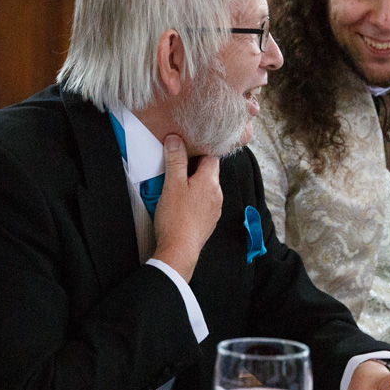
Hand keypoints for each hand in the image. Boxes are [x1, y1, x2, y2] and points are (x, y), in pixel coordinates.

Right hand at [151, 135, 221, 281]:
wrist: (179, 250)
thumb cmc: (175, 218)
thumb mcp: (172, 184)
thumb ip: (175, 160)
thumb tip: (176, 139)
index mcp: (211, 181)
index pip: (211, 156)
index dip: (198, 150)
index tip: (184, 149)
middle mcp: (217, 194)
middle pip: (208, 171)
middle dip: (193, 167)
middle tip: (175, 166)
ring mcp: (214, 209)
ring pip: (206, 187)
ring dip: (193, 183)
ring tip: (175, 186)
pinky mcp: (208, 221)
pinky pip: (203, 202)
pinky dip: (194, 198)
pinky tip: (180, 203)